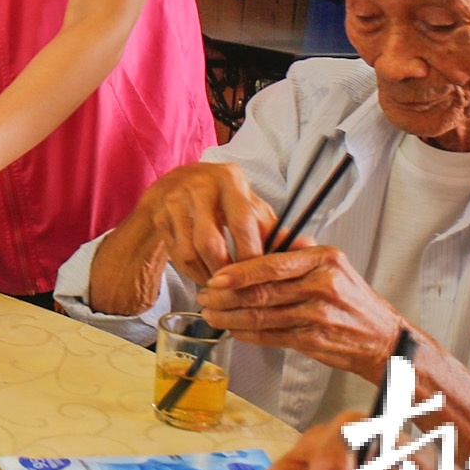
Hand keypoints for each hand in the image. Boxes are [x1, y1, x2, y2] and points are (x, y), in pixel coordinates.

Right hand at [134, 161, 275, 285]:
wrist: (177, 184)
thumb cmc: (224, 199)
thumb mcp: (251, 206)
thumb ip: (275, 229)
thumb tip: (309, 246)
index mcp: (229, 180)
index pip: (242, 224)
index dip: (251, 256)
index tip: (261, 278)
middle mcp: (199, 187)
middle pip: (211, 243)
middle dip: (226, 272)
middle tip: (240, 290)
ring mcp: (175, 202)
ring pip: (191, 253)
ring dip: (209, 276)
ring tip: (224, 288)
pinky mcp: (161, 217)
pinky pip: (177, 256)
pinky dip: (194, 274)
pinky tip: (206, 278)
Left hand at [200, 242, 402, 377]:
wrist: (384, 338)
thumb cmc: (352, 299)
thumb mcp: (334, 266)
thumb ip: (299, 251)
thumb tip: (262, 236)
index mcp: (324, 260)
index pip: (273, 263)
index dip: (239, 272)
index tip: (215, 276)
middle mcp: (322, 286)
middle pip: (262, 291)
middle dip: (226, 296)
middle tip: (204, 298)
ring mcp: (319, 315)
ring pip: (262, 316)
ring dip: (230, 317)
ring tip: (211, 315)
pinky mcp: (314, 340)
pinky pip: (271, 336)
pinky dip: (247, 334)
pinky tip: (233, 330)